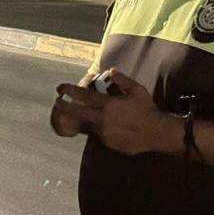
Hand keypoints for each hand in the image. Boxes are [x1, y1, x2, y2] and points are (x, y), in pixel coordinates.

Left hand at [53, 69, 180, 155]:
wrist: (157, 134)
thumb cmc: (147, 110)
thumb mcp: (137, 89)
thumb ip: (122, 79)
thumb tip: (110, 71)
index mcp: (108, 104)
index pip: (83, 96)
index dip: (69, 90)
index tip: (59, 88)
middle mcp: (102, 119)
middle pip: (76, 112)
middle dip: (64, 106)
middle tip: (56, 102)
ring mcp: (103, 133)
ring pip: (85, 124)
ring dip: (78, 118)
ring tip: (73, 114)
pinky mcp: (107, 143)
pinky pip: (95, 133)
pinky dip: (93, 127)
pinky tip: (95, 124)